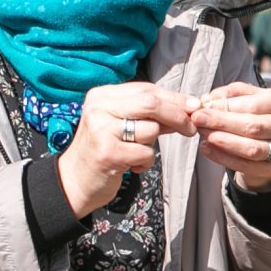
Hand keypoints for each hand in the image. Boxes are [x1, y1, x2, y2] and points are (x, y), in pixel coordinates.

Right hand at [59, 82, 197, 216]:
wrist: (74, 180)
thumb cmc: (104, 150)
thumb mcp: (121, 124)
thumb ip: (148, 114)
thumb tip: (188, 107)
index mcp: (102, 95)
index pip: (147, 89)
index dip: (175, 98)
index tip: (195, 107)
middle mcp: (99, 108)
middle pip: (151, 103)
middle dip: (177, 114)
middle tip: (192, 128)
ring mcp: (102, 130)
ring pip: (150, 129)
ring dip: (153, 144)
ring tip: (137, 153)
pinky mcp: (107, 153)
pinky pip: (145, 153)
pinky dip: (146, 162)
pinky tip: (132, 166)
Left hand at [191, 79, 270, 191]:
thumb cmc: (262, 112)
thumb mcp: (254, 96)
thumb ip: (233, 94)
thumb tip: (208, 99)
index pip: (256, 104)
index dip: (228, 106)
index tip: (204, 105)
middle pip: (254, 126)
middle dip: (222, 122)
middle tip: (198, 118)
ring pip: (252, 148)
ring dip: (223, 141)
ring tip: (203, 133)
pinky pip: (246, 166)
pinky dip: (223, 158)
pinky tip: (206, 148)